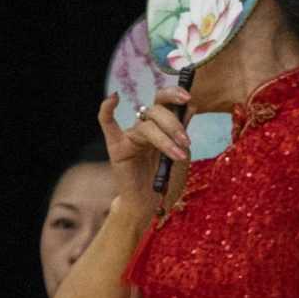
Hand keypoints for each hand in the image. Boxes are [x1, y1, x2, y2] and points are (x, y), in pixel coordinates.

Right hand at [96, 90, 189, 208]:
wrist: (147, 201)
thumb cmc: (162, 178)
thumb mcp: (178, 152)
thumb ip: (181, 131)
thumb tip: (191, 106)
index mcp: (158, 125)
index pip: (163, 101)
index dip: (174, 95)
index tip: (188, 98)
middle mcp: (142, 126)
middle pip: (156, 111)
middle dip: (174, 125)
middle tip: (187, 142)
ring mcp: (128, 136)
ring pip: (146, 127)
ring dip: (166, 140)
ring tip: (179, 156)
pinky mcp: (116, 148)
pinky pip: (107, 124)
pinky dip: (107, 110)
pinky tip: (114, 98)